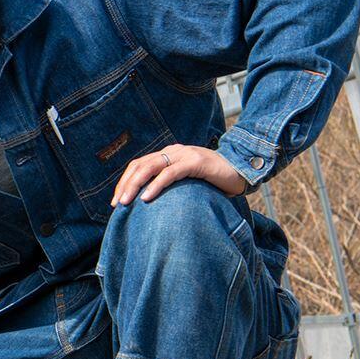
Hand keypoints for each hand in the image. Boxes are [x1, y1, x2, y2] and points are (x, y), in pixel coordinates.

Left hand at [112, 143, 249, 206]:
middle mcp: (173, 151)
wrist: (243, 172)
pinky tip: (147, 198)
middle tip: (116, 204)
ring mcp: (184, 154)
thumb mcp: (187, 184)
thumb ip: (171, 188)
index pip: (139, 165)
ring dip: (135, 185)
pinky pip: (171, 173)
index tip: (116, 201)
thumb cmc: (214, 182)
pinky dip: (156, 185)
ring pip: (151, 166)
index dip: (125, 182)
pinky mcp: (196, 162)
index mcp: (169, 155)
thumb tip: (149, 206)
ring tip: (126, 202)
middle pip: (140, 165)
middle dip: (125, 184)